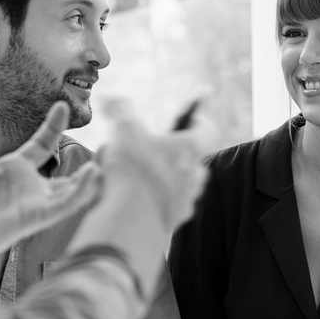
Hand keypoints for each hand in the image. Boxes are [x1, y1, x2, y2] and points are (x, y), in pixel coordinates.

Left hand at [0, 90, 99, 261]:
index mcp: (12, 170)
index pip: (41, 146)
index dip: (53, 126)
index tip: (62, 106)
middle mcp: (28, 187)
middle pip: (66, 173)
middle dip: (88, 161)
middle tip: (111, 143)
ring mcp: (34, 203)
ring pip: (72, 190)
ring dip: (91, 177)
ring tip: (110, 158)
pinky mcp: (35, 217)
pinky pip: (65, 204)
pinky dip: (81, 191)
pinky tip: (92, 173)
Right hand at [97, 98, 216, 232]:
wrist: (132, 220)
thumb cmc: (133, 171)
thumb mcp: (124, 129)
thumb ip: (120, 109)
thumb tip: (111, 98)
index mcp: (191, 149)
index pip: (208, 130)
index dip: (199, 122)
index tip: (188, 120)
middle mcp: (195, 175)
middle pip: (193, 158)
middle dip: (175, 153)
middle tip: (153, 150)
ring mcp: (187, 200)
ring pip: (180, 183)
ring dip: (163, 177)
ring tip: (137, 175)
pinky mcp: (174, 220)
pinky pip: (168, 205)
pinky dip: (154, 199)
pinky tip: (132, 196)